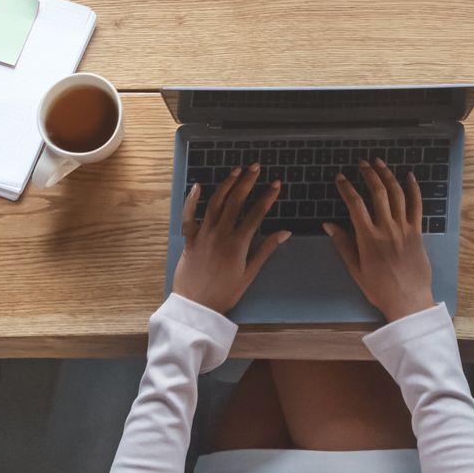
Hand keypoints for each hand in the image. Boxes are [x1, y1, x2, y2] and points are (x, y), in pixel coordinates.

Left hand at [172, 164, 288, 313]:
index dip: (267, 196)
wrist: (196, 305)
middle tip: (256, 167)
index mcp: (238, 243)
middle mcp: (220, 233)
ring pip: (215, 202)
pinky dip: (192, 199)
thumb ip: (265, 250)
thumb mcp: (249, 274)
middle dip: (247, 182)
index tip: (276, 184)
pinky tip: (198, 185)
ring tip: (236, 171)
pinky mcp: (189, 238)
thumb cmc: (225, 292)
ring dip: (226, 184)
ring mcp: (203, 234)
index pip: (256, 213)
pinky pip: (189, 215)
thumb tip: (284, 232)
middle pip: (236, 201)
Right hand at [326, 158, 435, 322]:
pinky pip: (417, 205)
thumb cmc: (379, 288)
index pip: (355, 204)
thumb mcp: (355, 269)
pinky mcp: (418, 231)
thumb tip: (328, 224)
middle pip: (377, 193)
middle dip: (368, 174)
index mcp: (368, 238)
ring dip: (387, 175)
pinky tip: (409, 176)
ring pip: (396, 194)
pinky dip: (413, 189)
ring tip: (379, 163)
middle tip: (361, 163)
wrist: (408, 300)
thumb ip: (343, 244)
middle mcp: (387, 228)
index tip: (340, 177)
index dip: (346, 188)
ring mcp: (404, 228)